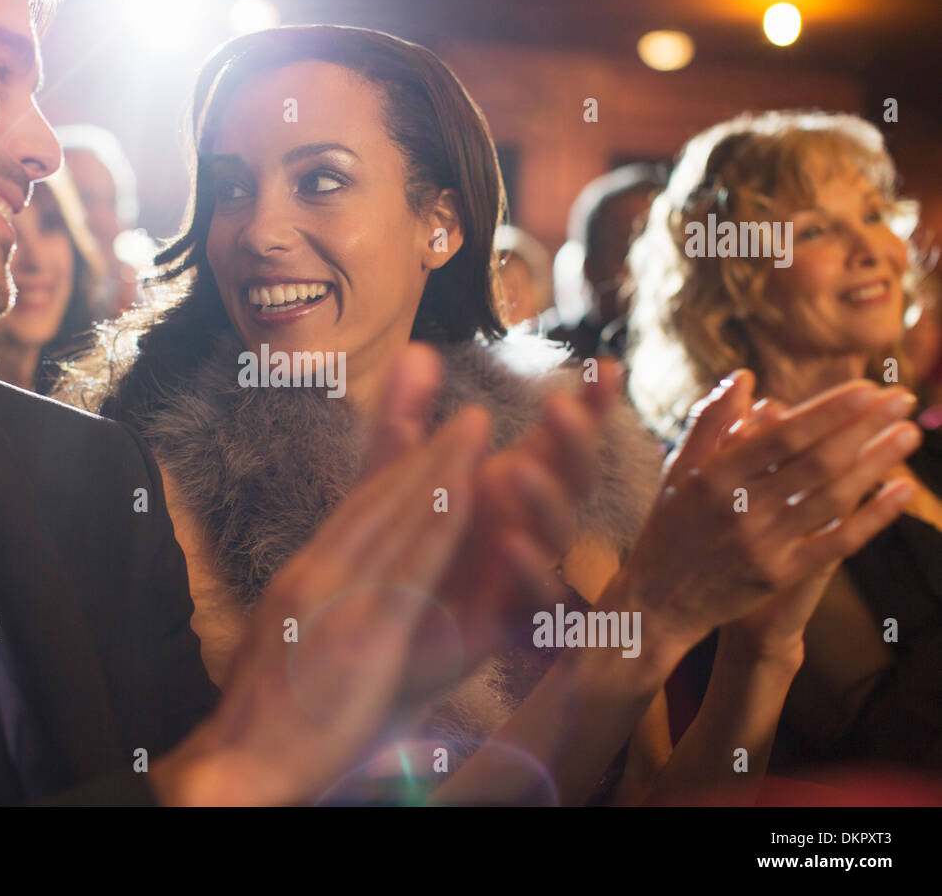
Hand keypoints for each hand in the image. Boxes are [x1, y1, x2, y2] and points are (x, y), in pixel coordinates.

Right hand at [157, 343, 490, 803]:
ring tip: (475, 427)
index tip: (429, 438)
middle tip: (467, 413)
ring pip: (396, 519)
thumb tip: (326, 591)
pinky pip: (409, 568)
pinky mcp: (363, 631)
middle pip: (378, 501)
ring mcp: (340, 598)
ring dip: (440, 468)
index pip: (356, 511)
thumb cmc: (265, 718)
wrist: (236, 760)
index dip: (397, 470)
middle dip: (426, 452)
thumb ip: (314, 610)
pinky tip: (467, 491)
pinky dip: (438, 522)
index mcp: (305, 578)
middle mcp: (318, 572)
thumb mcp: (286, 646)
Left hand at [381, 359, 619, 697]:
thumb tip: (417, 350)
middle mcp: (526, 522)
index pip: (561, 439)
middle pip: (574, 478)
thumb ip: (405, 416)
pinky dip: (531, 575)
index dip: (591, 405)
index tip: (605, 367)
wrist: (372, 628)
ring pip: (561, 536)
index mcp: (508, 481)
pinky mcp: (509, 620)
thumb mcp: (393, 475)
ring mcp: (523, 570)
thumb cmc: (398, 544)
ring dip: (547, 502)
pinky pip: (539, 603)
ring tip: (517, 471)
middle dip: (576, 441)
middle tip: (558, 407)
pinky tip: (510, 546)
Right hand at [617, 370, 919, 663]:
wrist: (657, 600)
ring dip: (876, 463)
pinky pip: (836, 542)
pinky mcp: (779, 575)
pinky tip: (902, 490)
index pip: (783, 435)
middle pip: (816, 462)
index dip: (828, 411)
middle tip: (902, 399)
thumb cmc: (668, 528)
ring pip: (833, 498)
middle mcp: (739, 509)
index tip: (867, 388)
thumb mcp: (678, 471)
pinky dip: (873, 516)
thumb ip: (711, 423)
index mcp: (713, 477)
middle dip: (865, 426)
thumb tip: (745, 378)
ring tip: (908, 433)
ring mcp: (762, 545)